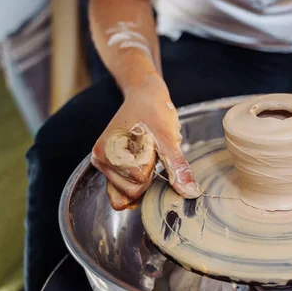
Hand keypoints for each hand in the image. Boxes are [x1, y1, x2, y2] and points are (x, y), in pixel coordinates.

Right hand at [91, 78, 200, 209]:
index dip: (154, 164)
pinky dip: (138, 186)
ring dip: (144, 181)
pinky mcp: (111, 169)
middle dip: (149, 176)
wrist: (145, 96)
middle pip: (131, 191)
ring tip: (147, 156)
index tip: (152, 143)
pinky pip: (123, 192)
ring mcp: (104, 165)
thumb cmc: (154, 111)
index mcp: (108, 151)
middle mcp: (100, 160)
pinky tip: (146, 168)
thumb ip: (177, 166)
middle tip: (151, 151)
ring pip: (128, 194)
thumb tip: (191, 192)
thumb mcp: (168, 138)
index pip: (139, 179)